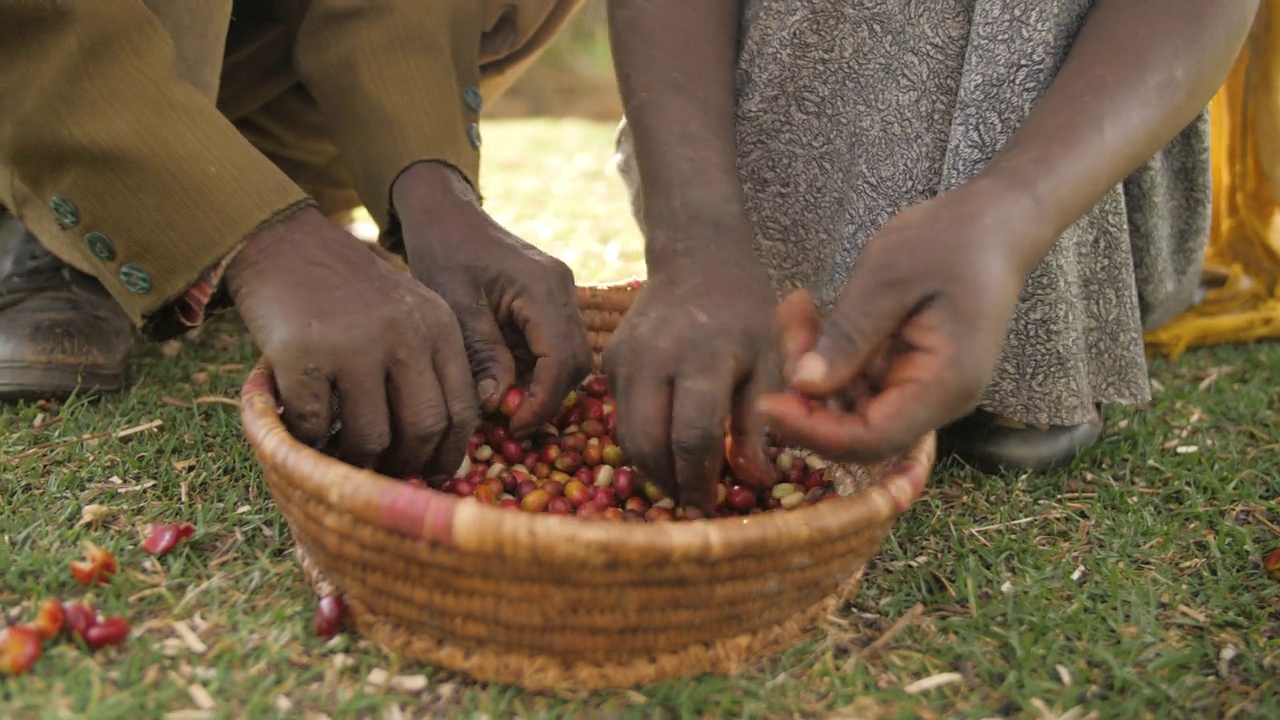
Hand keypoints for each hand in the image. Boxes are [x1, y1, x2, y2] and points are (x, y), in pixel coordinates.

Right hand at [225, 207, 478, 477]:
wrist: (285, 243)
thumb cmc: (348, 290)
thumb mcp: (407, 313)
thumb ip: (426, 364)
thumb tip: (435, 448)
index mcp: (439, 327)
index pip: (463, 407)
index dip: (450, 451)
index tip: (433, 473)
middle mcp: (404, 336)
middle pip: (424, 428)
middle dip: (407, 463)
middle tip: (387, 473)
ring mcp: (353, 345)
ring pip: (372, 438)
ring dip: (357, 459)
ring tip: (344, 454)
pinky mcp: (302, 356)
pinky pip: (316, 426)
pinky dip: (311, 439)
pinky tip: (306, 430)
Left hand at [393, 162, 591, 435]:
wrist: (447, 215)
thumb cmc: (443, 253)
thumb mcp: (454, 307)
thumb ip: (482, 355)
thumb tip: (498, 405)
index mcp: (542, 288)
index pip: (560, 359)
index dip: (542, 400)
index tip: (512, 426)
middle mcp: (563, 292)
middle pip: (575, 362)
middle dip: (547, 398)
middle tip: (509, 423)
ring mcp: (562, 296)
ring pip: (571, 357)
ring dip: (543, 386)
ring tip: (505, 404)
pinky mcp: (552, 303)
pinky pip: (557, 346)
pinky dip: (537, 371)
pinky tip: (507, 381)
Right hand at [603, 237, 778, 512]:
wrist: (698, 259)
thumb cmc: (745, 313)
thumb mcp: (768, 362)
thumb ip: (757, 424)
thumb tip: (755, 481)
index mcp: (702, 358)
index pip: (693, 437)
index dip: (700, 480)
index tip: (711, 506)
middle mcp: (654, 359)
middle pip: (649, 443)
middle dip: (669, 483)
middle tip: (691, 502)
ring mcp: (625, 359)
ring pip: (627, 435)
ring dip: (652, 467)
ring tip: (680, 481)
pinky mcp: (608, 361)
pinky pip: (620, 414)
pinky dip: (641, 437)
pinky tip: (668, 442)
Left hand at [757, 185, 1039, 462]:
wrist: (994, 222)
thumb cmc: (950, 241)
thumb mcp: (888, 280)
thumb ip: (848, 336)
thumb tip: (803, 387)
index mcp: (944, 386)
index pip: (871, 439)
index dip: (813, 431)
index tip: (767, 401)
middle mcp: (935, 400)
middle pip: (854, 428)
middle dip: (806, 392)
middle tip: (786, 328)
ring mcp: (920, 388)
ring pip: (848, 404)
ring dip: (811, 366)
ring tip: (796, 309)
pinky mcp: (904, 371)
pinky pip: (855, 380)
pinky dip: (826, 353)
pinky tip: (808, 313)